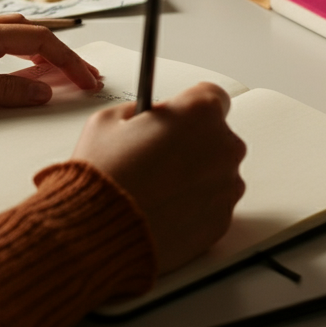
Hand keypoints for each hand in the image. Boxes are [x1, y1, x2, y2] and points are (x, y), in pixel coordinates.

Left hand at [0, 15, 100, 112]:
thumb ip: (2, 91)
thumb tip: (44, 93)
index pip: (41, 40)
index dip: (69, 61)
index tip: (88, 82)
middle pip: (33, 32)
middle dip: (63, 53)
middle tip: (84, 76)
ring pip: (17, 36)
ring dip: (44, 52)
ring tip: (62, 73)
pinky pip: (0, 46)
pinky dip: (22, 55)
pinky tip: (23, 70)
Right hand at [71, 83, 246, 274]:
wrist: (99, 232)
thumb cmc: (103, 176)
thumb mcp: (108, 120)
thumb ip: (142, 112)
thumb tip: (151, 117)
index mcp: (198, 113)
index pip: (211, 94)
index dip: (187, 106)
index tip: (176, 116)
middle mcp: (222, 146)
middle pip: (216, 134)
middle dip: (191, 141)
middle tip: (155, 154)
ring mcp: (226, 186)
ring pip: (217, 170)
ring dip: (195, 173)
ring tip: (156, 185)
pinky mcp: (223, 220)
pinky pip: (213, 202)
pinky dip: (195, 203)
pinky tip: (163, 205)